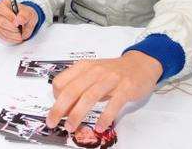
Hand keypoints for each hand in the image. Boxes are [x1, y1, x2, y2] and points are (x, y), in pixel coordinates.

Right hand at [0, 0, 37, 42]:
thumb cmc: (26, 15)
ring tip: (20, 34)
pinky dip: (10, 38)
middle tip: (19, 30)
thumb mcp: (29, 13)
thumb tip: (18, 20)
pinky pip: (1, 36)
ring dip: (12, 34)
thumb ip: (25, 15)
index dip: (8, 15)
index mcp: (4, 3)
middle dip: (11, 27)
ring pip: (0, 30)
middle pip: (0, 21)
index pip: (0, 8)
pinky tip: (17, 37)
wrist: (27, 22)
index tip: (16, 22)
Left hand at [46, 51, 162, 132]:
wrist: (139, 64)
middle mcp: (95, 71)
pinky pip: (113, 104)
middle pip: (72, 90)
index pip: (61, 81)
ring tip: (71, 127)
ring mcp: (111, 79)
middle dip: (59, 108)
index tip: (56, 109)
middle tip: (52, 122)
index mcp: (84, 67)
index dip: (55, 97)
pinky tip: (99, 126)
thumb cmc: (112, 71)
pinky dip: (105, 117)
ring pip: (89, 97)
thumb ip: (79, 86)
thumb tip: (64, 106)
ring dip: (77, 114)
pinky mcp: (126, 88)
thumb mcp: (92, 74)